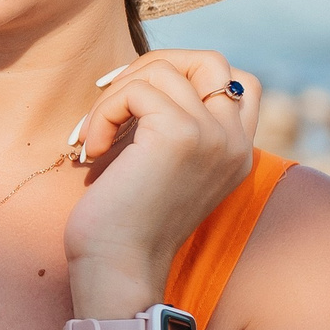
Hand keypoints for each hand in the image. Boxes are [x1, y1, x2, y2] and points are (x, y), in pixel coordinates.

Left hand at [62, 49, 257, 310]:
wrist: (118, 269)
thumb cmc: (124, 223)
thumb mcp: (161, 165)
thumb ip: (173, 124)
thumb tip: (145, 69)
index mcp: (237, 151)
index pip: (237, 79)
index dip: (186, 73)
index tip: (137, 101)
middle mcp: (235, 141)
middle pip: (208, 59)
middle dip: (150, 69)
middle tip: (111, 105)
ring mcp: (213, 135)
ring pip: (162, 70)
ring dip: (115, 95)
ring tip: (96, 137)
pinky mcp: (180, 134)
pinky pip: (136, 90)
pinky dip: (103, 112)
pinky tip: (92, 151)